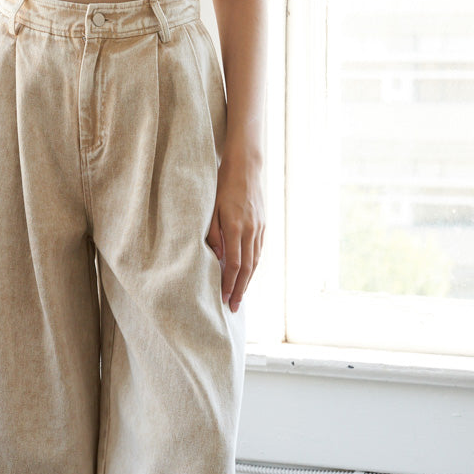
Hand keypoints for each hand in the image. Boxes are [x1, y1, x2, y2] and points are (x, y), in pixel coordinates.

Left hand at [205, 152, 264, 312]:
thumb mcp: (210, 208)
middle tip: (234, 308)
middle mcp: (250, 230)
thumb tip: (214, 259)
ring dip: (248, 282)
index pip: (233, 264)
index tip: (224, 298)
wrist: (246, 166)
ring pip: (255, 261)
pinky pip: (259, 251)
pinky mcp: (263, 225)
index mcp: (235, 227)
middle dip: (240, 290)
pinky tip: (248, 275)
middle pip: (247, 268)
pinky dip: (253, 267)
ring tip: (240, 296)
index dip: (228, 284)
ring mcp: (259, 228)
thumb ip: (212, 234)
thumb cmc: (222, 185)